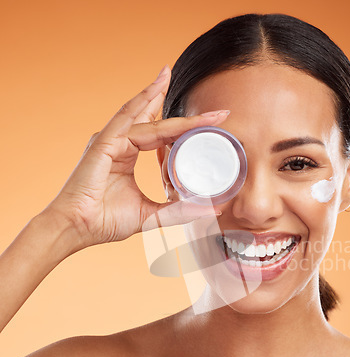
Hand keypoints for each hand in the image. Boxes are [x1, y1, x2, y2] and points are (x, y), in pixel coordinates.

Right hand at [44, 65, 228, 251]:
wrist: (77, 229)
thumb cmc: (105, 221)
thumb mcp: (151, 215)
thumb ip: (178, 212)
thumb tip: (211, 211)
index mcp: (127, 155)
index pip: (162, 135)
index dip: (185, 127)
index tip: (212, 124)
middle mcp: (120, 143)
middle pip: (154, 119)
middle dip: (181, 110)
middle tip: (214, 109)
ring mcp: (111, 141)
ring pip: (142, 115)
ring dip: (160, 96)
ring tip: (174, 76)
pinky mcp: (104, 144)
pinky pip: (127, 119)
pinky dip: (143, 103)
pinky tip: (157, 88)